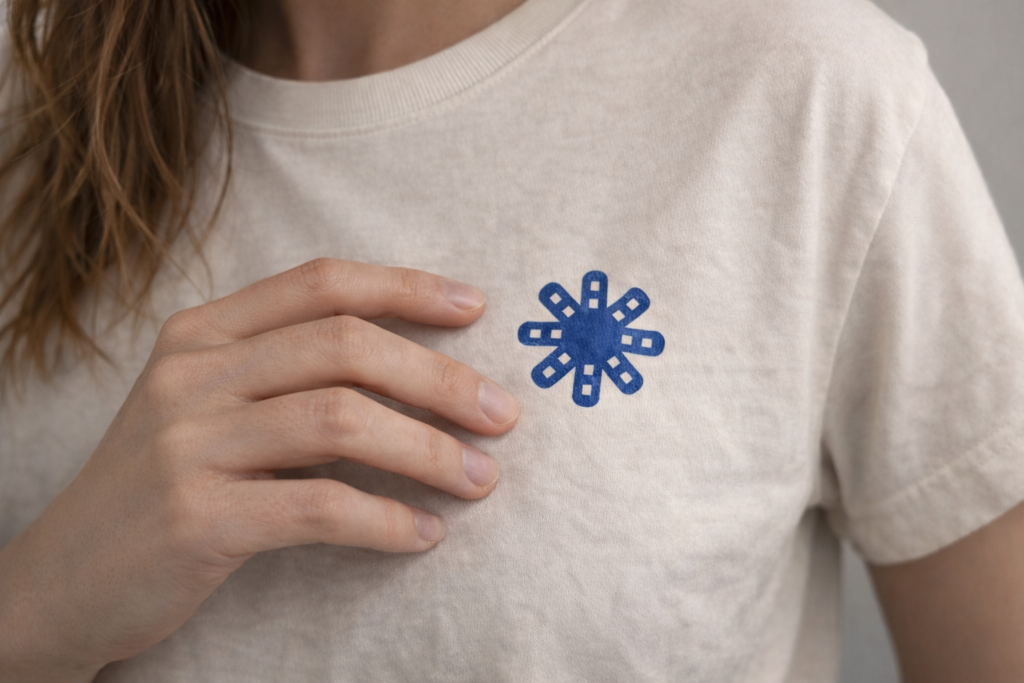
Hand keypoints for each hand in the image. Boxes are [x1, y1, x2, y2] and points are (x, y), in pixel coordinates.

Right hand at [0, 259, 517, 681]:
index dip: (406, 288)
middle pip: (346, 347)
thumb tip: (414, 369)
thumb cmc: (161, 485)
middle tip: (502, 414)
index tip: (476, 306)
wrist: (61, 579)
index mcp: (202, 333)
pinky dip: (387, 520)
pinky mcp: (197, 516)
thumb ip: (285, 373)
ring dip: (429, 451)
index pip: (322, 283)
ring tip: (482, 479)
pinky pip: (319, 506)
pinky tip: (423, 534)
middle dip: (440, 377)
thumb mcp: (207, 406)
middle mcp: (193, 373)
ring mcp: (189, 443)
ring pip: (342, 421)